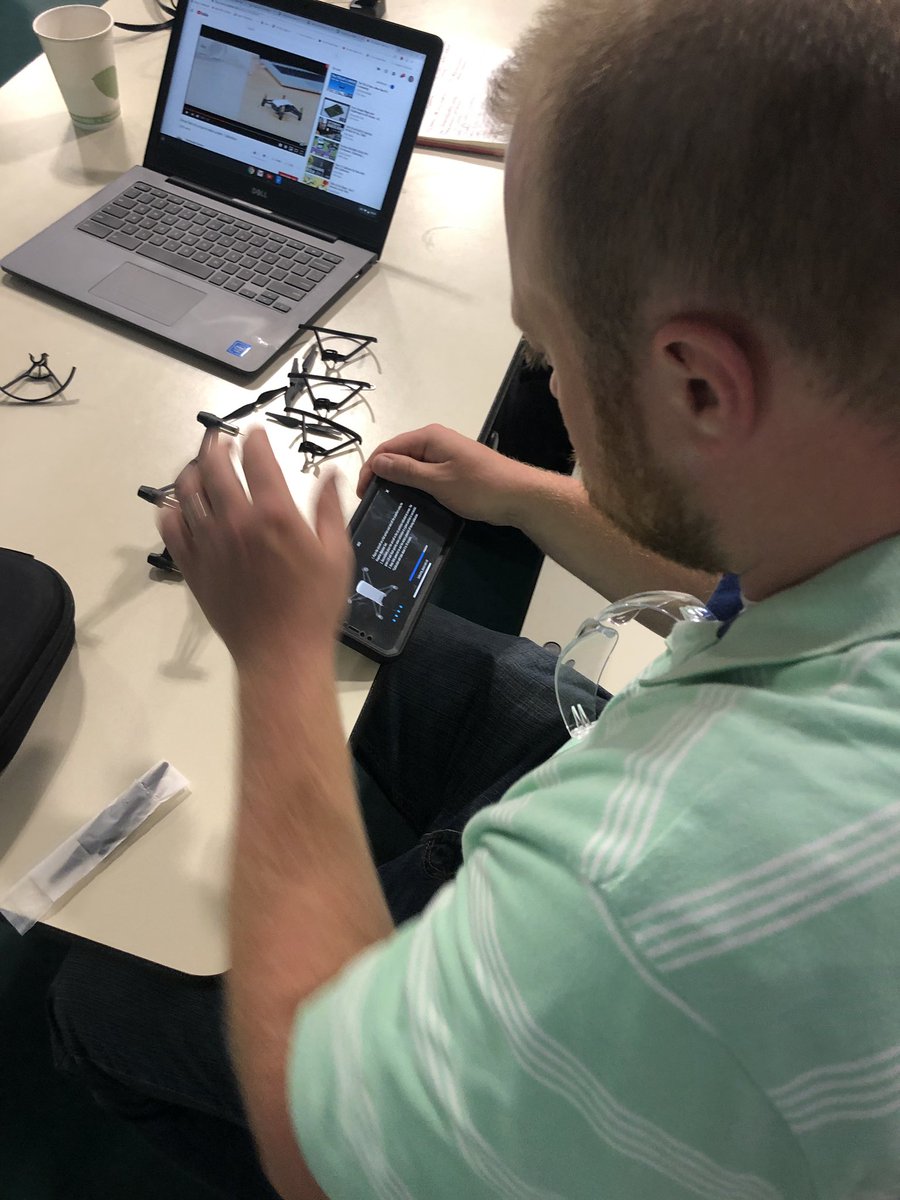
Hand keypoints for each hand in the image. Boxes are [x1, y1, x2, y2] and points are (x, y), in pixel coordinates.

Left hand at [160, 427, 351, 674]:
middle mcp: (235, 521)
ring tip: (201, 467)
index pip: (256, 458)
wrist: (281, 654)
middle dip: (217, 444)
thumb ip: (330, 509)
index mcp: (274, 514)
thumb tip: (331, 474)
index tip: (255, 434)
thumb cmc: (316, 606)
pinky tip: (180, 507)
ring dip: (193, 471)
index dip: (254, 439)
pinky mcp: (191, 566)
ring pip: (186, 491)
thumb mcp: (337, 554)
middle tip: (221, 440)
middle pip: (214, 465)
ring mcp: (208, 543)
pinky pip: (170, 527)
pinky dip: (172, 510)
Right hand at [357, 424, 537, 526]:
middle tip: (373, 502)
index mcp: (429, 437)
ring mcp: (446, 455)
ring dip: (399, 483)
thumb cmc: (479, 486)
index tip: (362, 493)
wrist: (519, 496)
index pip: (388, 448)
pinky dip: (415, 487)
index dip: (371, 469)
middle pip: (399, 455)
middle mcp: (435, 441)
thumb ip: (406, 470)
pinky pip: (426, 475)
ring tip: (388, 505)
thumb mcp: (438, 481)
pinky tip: (411, 504)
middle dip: (383, 476)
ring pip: (412, 467)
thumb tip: (377, 461)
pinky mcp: (454, 469)